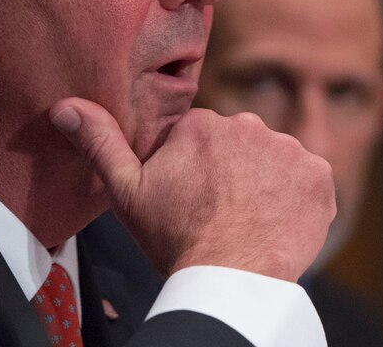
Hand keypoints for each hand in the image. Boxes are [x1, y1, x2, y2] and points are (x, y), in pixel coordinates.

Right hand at [50, 98, 334, 281]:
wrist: (230, 277)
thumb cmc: (176, 238)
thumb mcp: (126, 192)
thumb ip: (99, 143)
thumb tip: (64, 106)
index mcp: (201, 124)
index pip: (203, 139)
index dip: (197, 171)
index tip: (193, 199)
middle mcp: (248, 125)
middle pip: (241, 147)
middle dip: (233, 173)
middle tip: (220, 212)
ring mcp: (288, 149)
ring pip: (274, 162)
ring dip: (266, 184)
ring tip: (248, 221)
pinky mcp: (318, 175)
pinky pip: (308, 180)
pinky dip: (296, 198)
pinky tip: (276, 223)